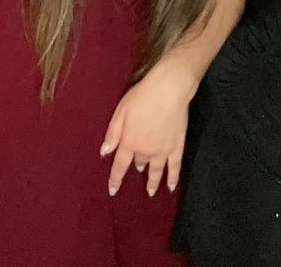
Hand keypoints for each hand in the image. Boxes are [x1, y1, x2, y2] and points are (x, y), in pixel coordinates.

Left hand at [100, 58, 195, 197]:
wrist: (168, 89)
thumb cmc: (142, 96)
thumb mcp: (121, 111)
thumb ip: (112, 133)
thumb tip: (104, 152)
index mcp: (130, 142)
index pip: (120, 165)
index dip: (115, 179)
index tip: (113, 191)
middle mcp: (145, 151)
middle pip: (139, 163)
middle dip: (137, 166)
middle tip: (137, 170)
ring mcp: (163, 150)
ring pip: (156, 170)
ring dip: (152, 181)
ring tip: (150, 191)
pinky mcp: (177, 146)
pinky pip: (175, 167)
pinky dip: (173, 178)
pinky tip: (172, 187)